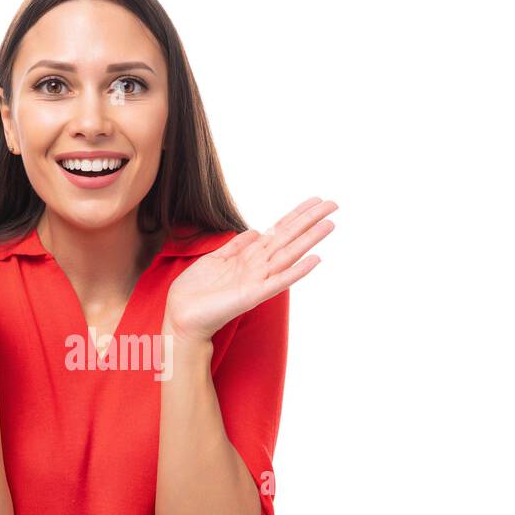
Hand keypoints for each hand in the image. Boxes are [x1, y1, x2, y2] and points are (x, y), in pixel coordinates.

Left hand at [164, 196, 336, 341]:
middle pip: (288, 238)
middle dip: (309, 221)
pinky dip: (297, 271)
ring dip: (309, 240)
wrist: (181, 314)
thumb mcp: (215, 259)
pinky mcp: (252, 295)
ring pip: (288, 255)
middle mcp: (258, 266)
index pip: (278, 230)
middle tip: (333, 204)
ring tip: (329, 225)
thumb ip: (236, 246)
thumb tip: (255, 230)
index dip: (296, 214)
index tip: (316, 199)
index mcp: (249, 256)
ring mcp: (257, 280)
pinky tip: (315, 260)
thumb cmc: (196, 291)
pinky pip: (278, 282)